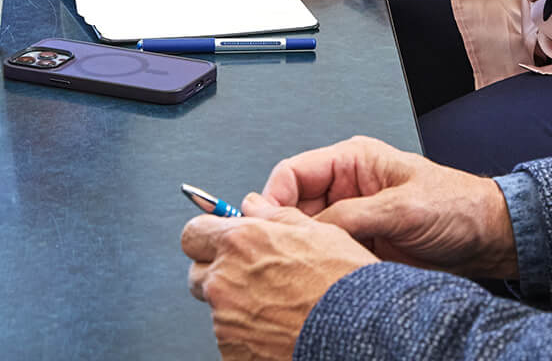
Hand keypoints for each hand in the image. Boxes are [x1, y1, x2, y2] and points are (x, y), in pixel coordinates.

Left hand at [182, 197, 376, 360]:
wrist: (356, 334)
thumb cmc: (342, 283)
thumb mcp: (317, 232)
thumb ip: (274, 216)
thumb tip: (253, 205)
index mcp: (241, 242)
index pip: (194, 232)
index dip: (207, 236)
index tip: (219, 242)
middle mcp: (224, 280)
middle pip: (197, 274)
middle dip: (218, 273)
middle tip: (250, 277)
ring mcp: (225, 321)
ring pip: (216, 309)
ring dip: (236, 306)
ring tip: (277, 307)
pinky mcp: (232, 353)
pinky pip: (230, 339)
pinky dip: (247, 336)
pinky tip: (279, 329)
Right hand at [261, 136, 517, 279]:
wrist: (489, 238)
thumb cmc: (458, 207)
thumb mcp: (402, 208)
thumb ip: (352, 215)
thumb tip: (306, 227)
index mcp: (353, 161)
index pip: (293, 172)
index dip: (273, 198)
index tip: (264, 226)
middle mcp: (347, 188)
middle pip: (293, 206)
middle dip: (282, 229)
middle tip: (275, 254)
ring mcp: (353, 218)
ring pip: (306, 234)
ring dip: (300, 250)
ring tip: (296, 269)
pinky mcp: (361, 245)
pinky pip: (326, 254)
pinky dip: (318, 266)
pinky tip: (317, 278)